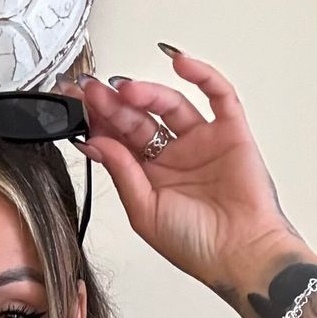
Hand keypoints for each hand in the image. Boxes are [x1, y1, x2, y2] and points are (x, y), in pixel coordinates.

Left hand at [67, 52, 305, 291]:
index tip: (76, 106)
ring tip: (126, 91)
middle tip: (93, 92)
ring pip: (171, 104)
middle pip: (139, 120)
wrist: (240, 254)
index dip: (98, 122)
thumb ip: (122, 173)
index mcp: (151, 178)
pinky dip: (201, 75)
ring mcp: (201, 142)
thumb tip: (95, 143)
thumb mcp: (144, 212)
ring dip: (147, 93)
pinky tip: (179, 63)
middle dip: (114, 105)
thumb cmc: (196, 246)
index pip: (119, 141)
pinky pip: (218, 94)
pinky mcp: (230, 132)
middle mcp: (174, 157)